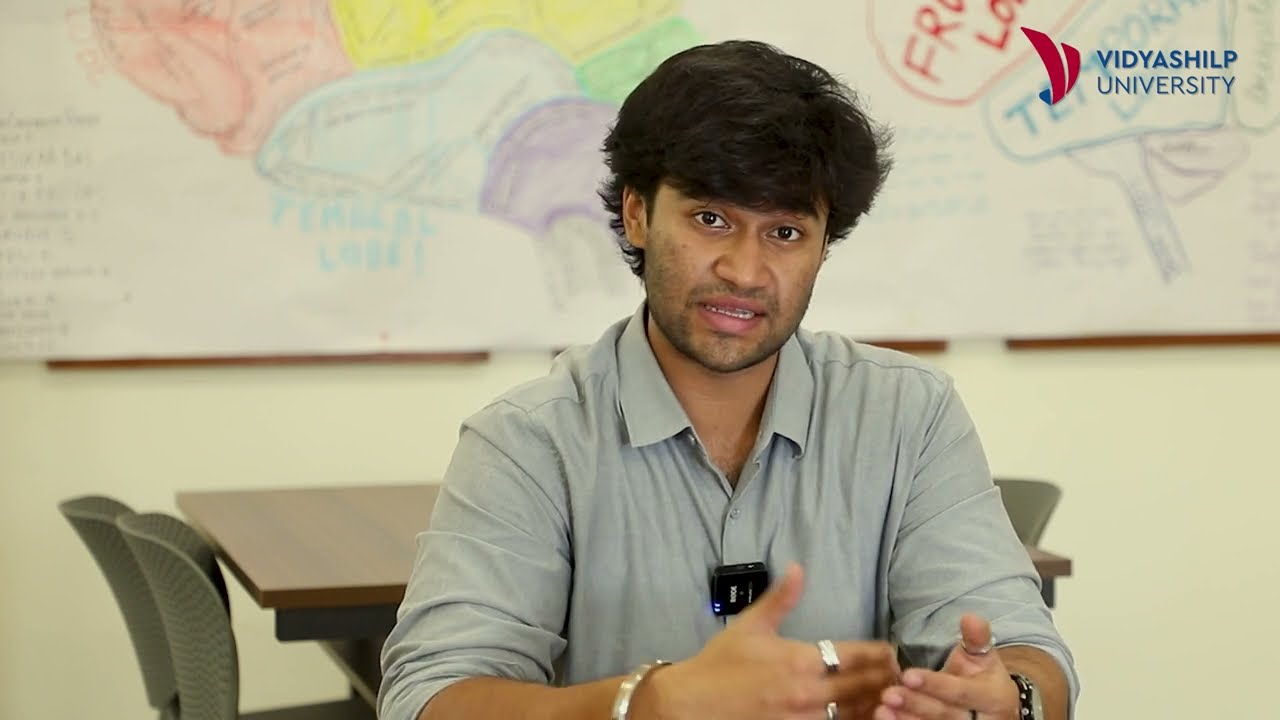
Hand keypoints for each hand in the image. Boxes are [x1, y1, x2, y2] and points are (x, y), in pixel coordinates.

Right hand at [635, 563, 898, 719]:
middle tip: (900, 675)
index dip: (881, 653)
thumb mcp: (751, 625)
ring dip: (876, 704)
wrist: (693, 704)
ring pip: (857, 714)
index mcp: (801, 660)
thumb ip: (781, 598)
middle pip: (866, 687)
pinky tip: (863, 715)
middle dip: (887, 679)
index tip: (891, 651)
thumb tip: (798, 567)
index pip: (857, 655)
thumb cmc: (721, 663)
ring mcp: (805, 719)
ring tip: (891, 697)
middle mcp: (809, 692)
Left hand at [873, 614, 1018, 719]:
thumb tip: (970, 617)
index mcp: (993, 698)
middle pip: (945, 714)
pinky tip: (887, 719)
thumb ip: (976, 638)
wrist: (997, 709)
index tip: (907, 675)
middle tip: (888, 694)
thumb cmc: (983, 677)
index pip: (960, 691)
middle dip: (916, 704)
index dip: (934, 684)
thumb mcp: (983, 656)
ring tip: (883, 710)